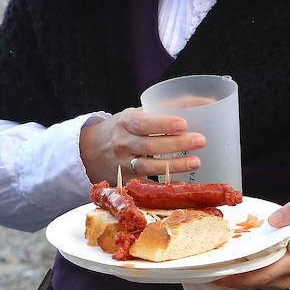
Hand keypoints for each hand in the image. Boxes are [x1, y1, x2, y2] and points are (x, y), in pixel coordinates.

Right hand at [79, 108, 205, 183]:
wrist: (89, 150)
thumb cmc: (120, 129)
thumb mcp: (131, 116)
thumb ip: (156, 113)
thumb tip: (198, 105)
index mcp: (124, 123)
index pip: (143, 123)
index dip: (163, 124)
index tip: (184, 123)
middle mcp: (121, 144)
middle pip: (150, 146)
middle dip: (177, 143)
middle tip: (200, 140)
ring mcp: (123, 164)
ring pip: (149, 166)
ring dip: (174, 165)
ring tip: (196, 162)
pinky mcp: (126, 179)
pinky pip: (147, 184)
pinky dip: (164, 185)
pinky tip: (181, 184)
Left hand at [215, 197, 289, 289]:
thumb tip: (274, 219)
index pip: (263, 275)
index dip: (240, 277)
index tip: (219, 273)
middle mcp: (285, 276)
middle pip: (252, 283)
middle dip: (229, 279)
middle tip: (207, 270)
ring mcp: (280, 281)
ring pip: (252, 284)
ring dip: (233, 277)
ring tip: (212, 267)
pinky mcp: (274, 280)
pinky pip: (255, 281)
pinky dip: (240, 275)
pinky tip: (227, 265)